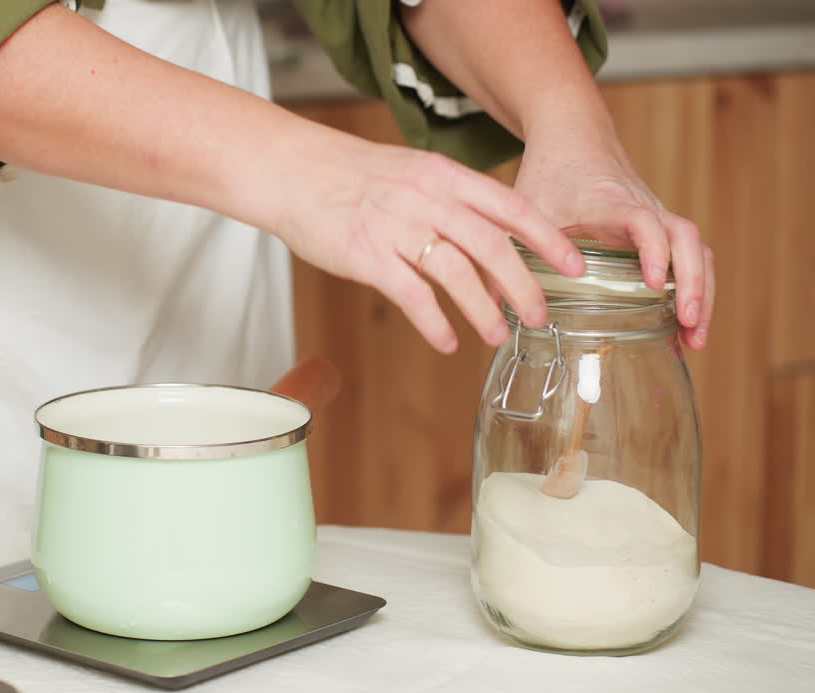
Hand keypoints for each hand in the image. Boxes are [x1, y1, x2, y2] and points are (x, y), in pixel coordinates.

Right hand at [268, 135, 583, 353]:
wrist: (295, 173)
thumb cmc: (353, 177)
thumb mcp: (413, 173)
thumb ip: (451, 201)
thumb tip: (489, 238)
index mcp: (444, 177)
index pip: (511, 208)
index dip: (548, 239)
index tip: (575, 267)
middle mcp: (427, 200)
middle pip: (492, 246)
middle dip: (524, 285)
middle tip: (540, 316)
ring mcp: (396, 227)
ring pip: (456, 273)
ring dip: (483, 310)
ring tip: (496, 336)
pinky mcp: (367, 255)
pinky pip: (412, 295)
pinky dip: (435, 323)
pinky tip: (447, 341)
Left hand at [514, 130, 713, 349]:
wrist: (573, 137)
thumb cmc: (547, 173)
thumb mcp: (522, 210)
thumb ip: (509, 254)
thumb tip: (494, 311)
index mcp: (607, 201)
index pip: (644, 220)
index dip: (653, 250)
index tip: (653, 284)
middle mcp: (642, 205)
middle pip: (686, 238)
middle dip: (694, 283)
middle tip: (688, 326)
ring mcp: (656, 215)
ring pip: (694, 249)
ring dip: (701, 293)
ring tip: (694, 340)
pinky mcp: (659, 226)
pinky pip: (688, 255)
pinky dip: (694, 287)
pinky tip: (684, 326)